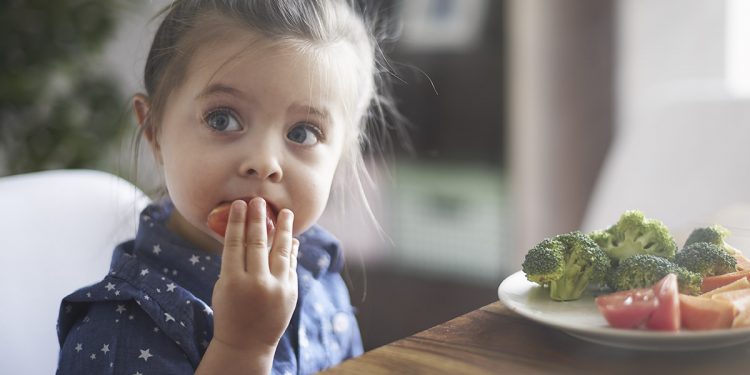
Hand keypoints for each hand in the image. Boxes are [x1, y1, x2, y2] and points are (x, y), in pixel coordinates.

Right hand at [210, 198, 298, 353]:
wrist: (247, 343)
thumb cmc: (230, 311)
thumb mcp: (224, 287)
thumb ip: (234, 263)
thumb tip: (247, 233)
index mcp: (232, 281)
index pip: (235, 244)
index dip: (237, 222)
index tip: (240, 204)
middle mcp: (256, 283)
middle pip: (257, 243)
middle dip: (258, 219)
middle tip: (259, 200)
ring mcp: (276, 288)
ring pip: (281, 251)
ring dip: (284, 229)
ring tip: (286, 212)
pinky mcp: (291, 292)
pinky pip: (291, 265)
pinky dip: (291, 250)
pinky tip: (291, 238)